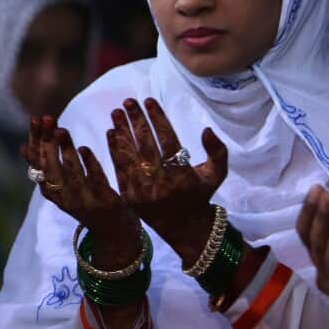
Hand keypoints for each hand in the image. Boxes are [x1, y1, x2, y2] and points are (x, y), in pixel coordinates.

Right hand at [23, 115, 139, 266]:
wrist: (112, 231)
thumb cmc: (84, 200)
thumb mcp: (60, 188)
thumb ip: (45, 168)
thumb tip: (22, 147)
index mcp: (50, 191)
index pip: (37, 162)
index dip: (36, 139)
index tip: (36, 118)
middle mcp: (62, 196)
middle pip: (50, 166)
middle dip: (47, 141)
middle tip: (47, 118)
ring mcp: (82, 200)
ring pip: (70, 172)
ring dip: (64, 149)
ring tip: (61, 129)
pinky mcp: (103, 201)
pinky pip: (94, 179)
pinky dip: (88, 164)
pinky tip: (84, 148)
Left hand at [106, 98, 227, 265]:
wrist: (183, 227)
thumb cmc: (199, 194)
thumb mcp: (216, 174)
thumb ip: (217, 151)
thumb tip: (207, 129)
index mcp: (182, 176)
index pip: (168, 141)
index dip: (158, 119)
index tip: (149, 100)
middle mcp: (161, 184)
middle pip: (145, 145)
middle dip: (136, 120)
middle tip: (128, 101)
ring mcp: (142, 191)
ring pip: (129, 155)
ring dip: (121, 132)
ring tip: (116, 113)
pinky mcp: (129, 197)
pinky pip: (119, 169)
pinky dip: (115, 150)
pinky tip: (112, 133)